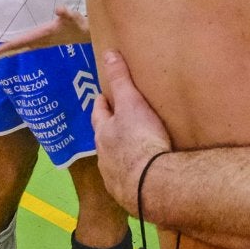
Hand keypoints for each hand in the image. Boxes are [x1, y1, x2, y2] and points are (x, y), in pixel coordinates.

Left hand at [0, 7, 90, 59]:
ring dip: (11, 50)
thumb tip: (59, 9)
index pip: (21, 42)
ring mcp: (43, 42)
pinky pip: (28, 45)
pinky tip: (15, 47)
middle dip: (5, 51)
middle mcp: (41, 41)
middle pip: (20, 47)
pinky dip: (19, 46)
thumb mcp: (74, 17)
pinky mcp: (46, 41)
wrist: (87, 35)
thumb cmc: (80, 25)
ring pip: (23, 47)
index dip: (7, 46)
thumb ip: (67, 13)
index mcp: (43, 35)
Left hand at [92, 49, 170, 216]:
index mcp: (103, 132)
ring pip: (113, 161)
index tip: (103, 97)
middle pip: (103, 138)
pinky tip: (141, 175)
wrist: (150, 184)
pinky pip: (126, 180)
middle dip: (109, 130)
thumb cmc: (140, 139)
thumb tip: (108, 54)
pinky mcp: (127, 194)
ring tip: (132, 150)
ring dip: (119, 155)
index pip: (98, 113)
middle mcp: (103, 155)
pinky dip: (131, 175)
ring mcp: (113, 177)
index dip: (101, 103)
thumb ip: (120, 80)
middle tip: (118, 123)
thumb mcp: (132, 103)